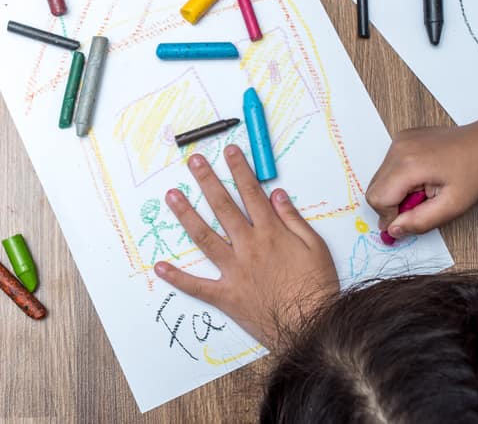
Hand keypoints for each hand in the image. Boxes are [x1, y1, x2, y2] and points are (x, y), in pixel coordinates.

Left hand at [154, 145, 337, 349]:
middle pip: (223, 206)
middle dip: (207, 181)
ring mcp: (234, 270)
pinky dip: (177, 277)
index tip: (229, 152)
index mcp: (271, 232)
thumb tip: (277, 194)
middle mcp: (248, 246)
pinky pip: (197, 286)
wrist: (312, 325)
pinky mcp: (226, 296)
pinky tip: (160, 266)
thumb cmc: (317, 286)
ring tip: (172, 196)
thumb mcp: (316, 247)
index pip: (251, 192)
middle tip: (193, 162)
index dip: (240, 169)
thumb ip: (294, 219)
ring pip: (205, 237)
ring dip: (186, 215)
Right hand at [366, 125, 477, 238]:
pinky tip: (423, 176)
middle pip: (374, 189)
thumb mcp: (452, 206)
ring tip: (424, 189)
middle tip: (420, 205)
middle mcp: (398, 148)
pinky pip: (388, 166)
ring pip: (379, 179)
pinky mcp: (402, 138)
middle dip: (393, 204)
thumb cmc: (475, 172)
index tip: (409, 220)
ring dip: (397, 191)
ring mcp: (399, 140)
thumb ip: (419, 222)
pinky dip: (400, 178)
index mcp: (409, 165)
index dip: (390, 216)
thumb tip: (394, 230)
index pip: (377, 199)